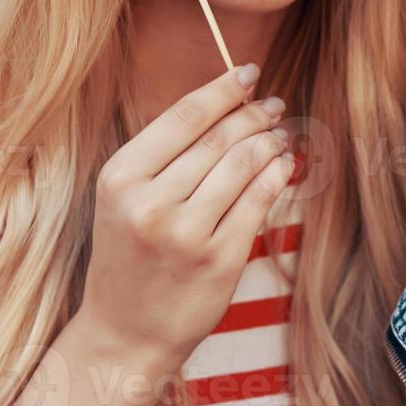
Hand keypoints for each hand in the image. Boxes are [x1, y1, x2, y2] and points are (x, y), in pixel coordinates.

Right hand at [75, 62, 294, 371]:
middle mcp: (151, 203)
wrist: (123, 333)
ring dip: (269, 141)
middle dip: (253, 114)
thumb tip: (223, 104)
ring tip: (280, 133)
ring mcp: (186, 234)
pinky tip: (284, 164)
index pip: (184, 117)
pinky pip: (258, 202)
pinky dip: (277, 175)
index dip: (223, 89)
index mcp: (120, 177)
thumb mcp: (124, 198)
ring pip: (243, 166)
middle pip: (219, 139)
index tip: (249, 72)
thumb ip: (163, 154)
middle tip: (273, 104)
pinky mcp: (218, 260)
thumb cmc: (128, 256)